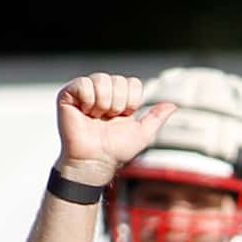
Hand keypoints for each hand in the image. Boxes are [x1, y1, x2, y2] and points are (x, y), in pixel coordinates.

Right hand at [55, 73, 177, 184]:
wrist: (94, 162)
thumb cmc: (115, 151)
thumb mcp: (142, 135)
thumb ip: (156, 119)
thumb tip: (174, 106)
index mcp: (119, 97)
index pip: (132, 83)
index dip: (131, 102)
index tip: (122, 118)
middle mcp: (102, 91)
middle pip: (118, 81)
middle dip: (117, 104)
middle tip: (107, 120)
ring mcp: (85, 92)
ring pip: (102, 80)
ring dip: (103, 104)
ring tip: (96, 118)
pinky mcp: (68, 95)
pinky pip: (83, 84)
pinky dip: (88, 101)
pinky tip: (85, 113)